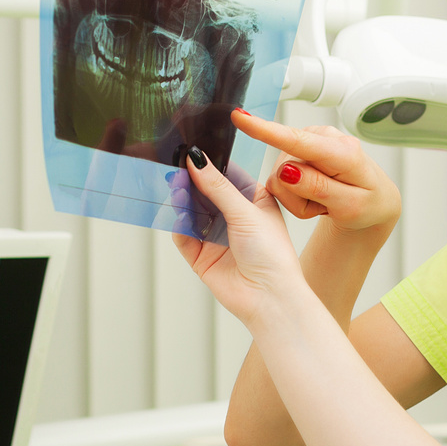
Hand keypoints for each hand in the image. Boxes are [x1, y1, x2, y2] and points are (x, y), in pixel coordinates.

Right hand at [172, 148, 309, 327]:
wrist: (269, 298)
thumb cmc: (272, 254)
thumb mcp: (246, 212)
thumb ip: (218, 186)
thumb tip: (195, 159)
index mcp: (254, 201)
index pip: (227, 174)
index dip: (210, 162)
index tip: (191, 147)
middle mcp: (234, 217)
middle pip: (205, 192)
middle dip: (191, 180)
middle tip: (174, 166)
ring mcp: (216, 236)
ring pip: (192, 211)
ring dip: (182, 200)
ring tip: (174, 186)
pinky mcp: (202, 256)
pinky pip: (183, 235)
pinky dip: (178, 224)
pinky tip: (177, 214)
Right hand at [231, 109, 401, 240]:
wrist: (373, 199)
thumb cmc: (367, 204)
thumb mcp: (350, 207)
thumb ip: (319, 188)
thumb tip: (287, 171)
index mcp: (343, 152)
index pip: (299, 141)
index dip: (266, 131)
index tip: (240, 117)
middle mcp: (325, 138)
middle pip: (284, 171)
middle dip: (298, 197)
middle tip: (324, 205)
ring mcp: (312, 140)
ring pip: (280, 176)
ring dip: (298, 196)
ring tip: (323, 199)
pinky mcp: (301, 147)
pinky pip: (281, 176)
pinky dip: (296, 192)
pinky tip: (316, 192)